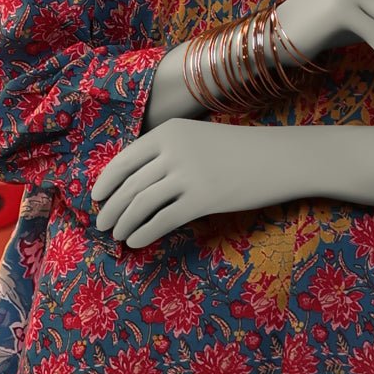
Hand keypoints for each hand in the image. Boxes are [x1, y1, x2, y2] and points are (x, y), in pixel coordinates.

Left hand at [90, 118, 274, 246]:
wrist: (277, 157)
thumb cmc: (238, 150)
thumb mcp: (197, 138)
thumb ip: (168, 152)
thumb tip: (134, 181)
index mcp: (169, 131)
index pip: (125, 158)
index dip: (106, 181)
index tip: (96, 198)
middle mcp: (174, 149)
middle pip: (130, 184)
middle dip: (111, 208)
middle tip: (102, 224)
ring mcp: (189, 174)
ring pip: (141, 203)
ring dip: (124, 222)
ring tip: (118, 235)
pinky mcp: (203, 199)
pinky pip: (162, 220)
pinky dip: (144, 233)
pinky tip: (137, 242)